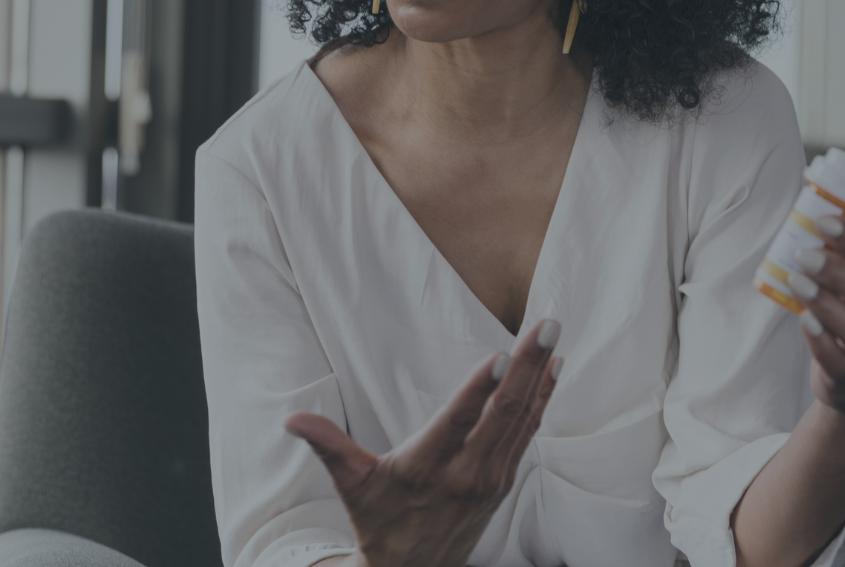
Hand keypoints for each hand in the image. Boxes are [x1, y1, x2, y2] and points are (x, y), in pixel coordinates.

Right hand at [286, 319, 562, 566]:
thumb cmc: (378, 521)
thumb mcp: (351, 486)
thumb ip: (328, 446)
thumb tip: (291, 420)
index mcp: (426, 469)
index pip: (458, 423)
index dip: (479, 389)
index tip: (501, 355)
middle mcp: (466, 474)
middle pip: (503, 413)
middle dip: (527, 366)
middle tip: (548, 324)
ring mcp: (491, 479)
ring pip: (521, 419)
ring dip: (539, 375)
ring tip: (553, 333)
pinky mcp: (503, 481)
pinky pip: (527, 432)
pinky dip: (542, 398)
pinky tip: (553, 368)